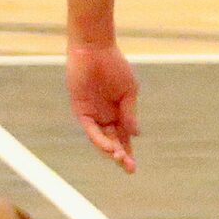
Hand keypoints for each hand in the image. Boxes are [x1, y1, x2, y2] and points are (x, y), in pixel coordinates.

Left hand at [67, 40, 141, 172]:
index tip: (133, 167)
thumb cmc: (114, 66)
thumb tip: (136, 134)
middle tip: (129, 168)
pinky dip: (99, 139)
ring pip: (102, 139)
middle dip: (121, 156)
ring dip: (111, 150)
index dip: (128, 152)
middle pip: (114, 142)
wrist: (94, 50)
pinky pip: (91, 129)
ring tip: (120, 158)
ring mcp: (93, 115)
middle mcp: (105, 117)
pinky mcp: (82, 110)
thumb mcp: (129, 91)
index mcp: (119, 113)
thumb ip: (130, 113)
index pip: (124, 138)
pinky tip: (109, 146)